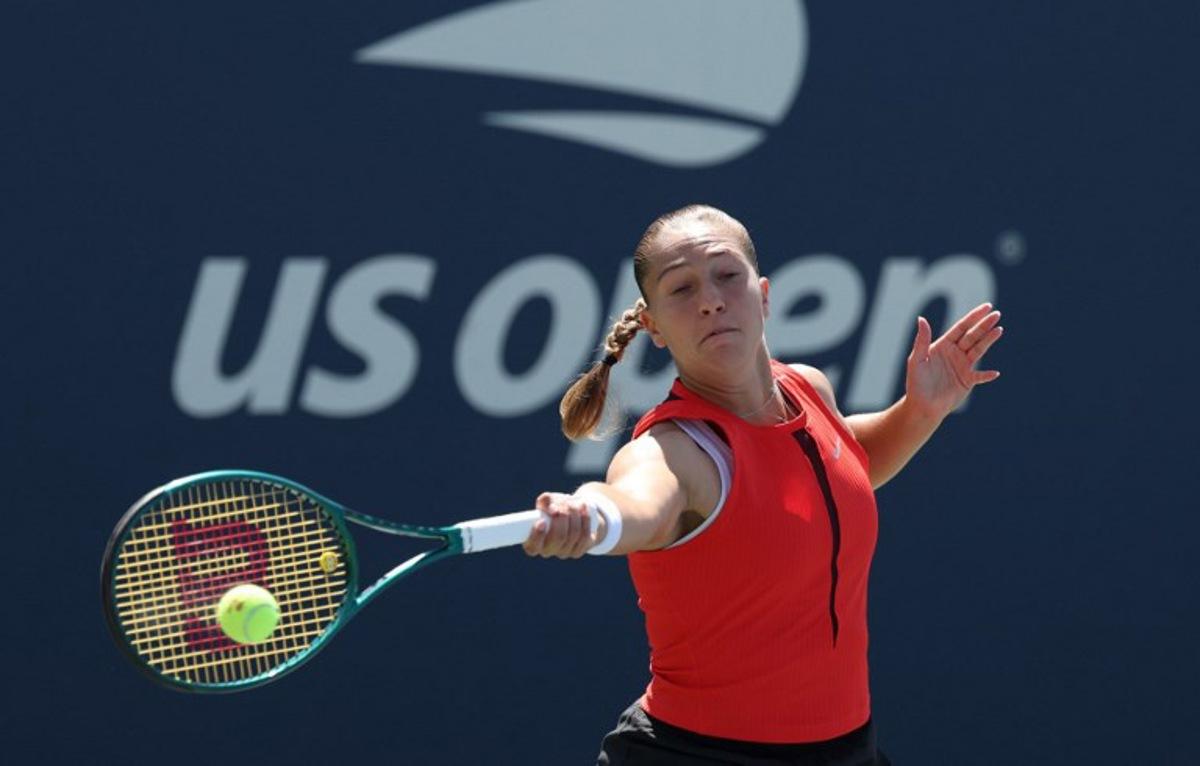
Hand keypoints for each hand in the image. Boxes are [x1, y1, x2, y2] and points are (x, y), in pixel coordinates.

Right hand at [522, 492, 600, 558]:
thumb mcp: (548, 501)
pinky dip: (584, 520)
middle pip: (558, 537)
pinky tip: (583, 509)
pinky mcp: (578, 550)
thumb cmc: (555, 507)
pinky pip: (584, 536)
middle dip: (562, 518)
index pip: (532, 547)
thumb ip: (544, 501)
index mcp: (534, 543)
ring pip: (573, 534)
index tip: (542, 521)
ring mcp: (564, 552)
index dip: (537, 536)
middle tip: (562, 506)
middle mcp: (548, 551)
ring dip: (574, 515)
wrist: (573, 513)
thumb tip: (551, 508)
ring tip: (572, 504)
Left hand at [906, 303, 1003, 419]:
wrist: (921, 406)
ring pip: (978, 350)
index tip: (987, 307)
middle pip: (972, 336)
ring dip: (988, 341)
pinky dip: (987, 375)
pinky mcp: (967, 381)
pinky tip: (995, 373)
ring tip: (999, 330)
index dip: (973, 317)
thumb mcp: (916, 360)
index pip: (961, 328)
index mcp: (943, 345)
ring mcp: (962, 366)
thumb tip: (921, 318)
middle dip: (984, 325)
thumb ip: (922, 340)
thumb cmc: (916, 383)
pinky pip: (979, 376)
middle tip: (997, 315)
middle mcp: (955, 353)